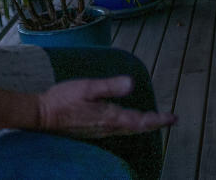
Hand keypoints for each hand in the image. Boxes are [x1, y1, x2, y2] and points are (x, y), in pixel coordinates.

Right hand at [37, 76, 176, 138]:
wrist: (41, 116)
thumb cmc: (62, 99)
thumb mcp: (87, 87)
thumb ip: (110, 86)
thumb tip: (132, 83)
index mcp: (109, 117)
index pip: (141, 121)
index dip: (158, 119)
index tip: (173, 118)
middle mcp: (107, 128)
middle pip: (137, 128)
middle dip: (155, 123)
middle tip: (170, 120)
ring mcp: (99, 132)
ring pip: (128, 130)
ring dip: (143, 125)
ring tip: (154, 121)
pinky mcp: (92, 132)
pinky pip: (117, 131)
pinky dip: (129, 126)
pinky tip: (127, 123)